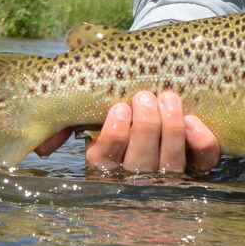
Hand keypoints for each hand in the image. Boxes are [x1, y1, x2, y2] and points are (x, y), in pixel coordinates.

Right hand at [33, 89, 220, 173]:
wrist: (155, 75)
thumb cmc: (117, 87)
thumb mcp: (89, 96)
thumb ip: (63, 117)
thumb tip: (41, 149)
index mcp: (106, 158)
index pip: (106, 160)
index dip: (114, 137)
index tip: (119, 108)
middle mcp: (136, 170)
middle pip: (140, 164)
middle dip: (145, 129)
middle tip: (145, 97)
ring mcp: (168, 168)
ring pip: (170, 163)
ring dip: (170, 130)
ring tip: (168, 98)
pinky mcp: (198, 161)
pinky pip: (202, 162)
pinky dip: (201, 144)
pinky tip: (194, 121)